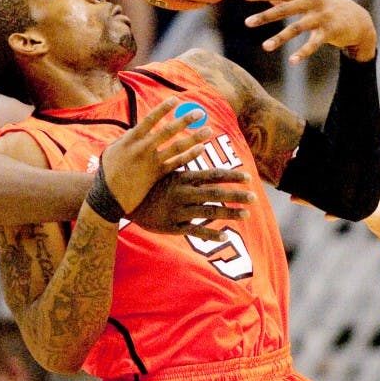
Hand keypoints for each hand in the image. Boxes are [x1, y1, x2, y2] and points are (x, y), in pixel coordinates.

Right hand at [99, 98, 215, 212]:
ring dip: (195, 138)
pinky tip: (201, 149)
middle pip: (168, 131)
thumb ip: (128, 138)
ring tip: (208, 130)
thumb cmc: (108, 172)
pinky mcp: (157, 175)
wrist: (106, 198)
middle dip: (185, 120)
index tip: (176, 99)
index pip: (150, 119)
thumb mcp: (113, 150)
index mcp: (130, 139)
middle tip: (200, 112)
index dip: (163, 108)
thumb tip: (139, 128)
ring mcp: (151, 162)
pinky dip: (190, 155)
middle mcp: (142, 148)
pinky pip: (177, 163)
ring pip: (177, 147)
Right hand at [128, 167, 254, 239]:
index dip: (232, 176)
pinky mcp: (173, 227)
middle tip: (254, 197)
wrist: (125, 201)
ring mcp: (179, 211)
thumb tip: (201, 145)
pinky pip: (195, 231)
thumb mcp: (168, 169)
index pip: (213, 175)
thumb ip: (186, 161)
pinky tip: (224, 235)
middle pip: (215, 194)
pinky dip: (210, 234)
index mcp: (184, 178)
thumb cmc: (151, 182)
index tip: (248, 177)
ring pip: (208, 213)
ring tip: (246, 215)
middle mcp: (183, 194)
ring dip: (229, 214)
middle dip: (236, 195)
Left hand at [242, 0, 376, 62]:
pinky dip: (302, 52)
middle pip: (285, 9)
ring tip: (265, 47)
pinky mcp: (330, 31)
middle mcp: (313, 1)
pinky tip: (292, 61)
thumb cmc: (331, 8)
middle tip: (248, 23)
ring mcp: (322, 16)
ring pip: (297, 28)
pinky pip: (313, 43)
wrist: (360, 19)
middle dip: (265, 17)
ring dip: (280, 38)